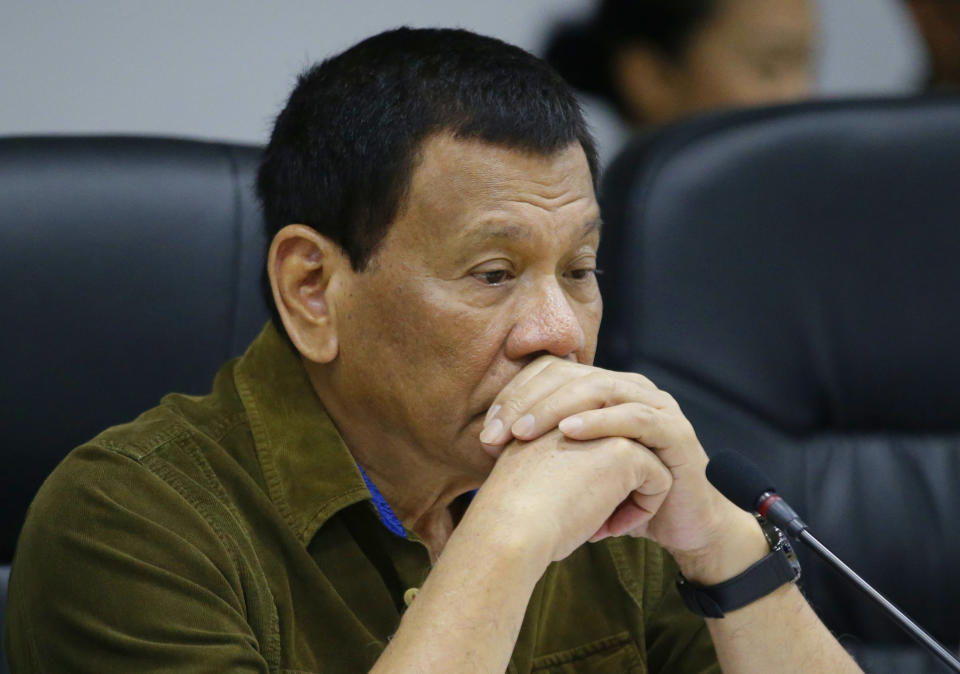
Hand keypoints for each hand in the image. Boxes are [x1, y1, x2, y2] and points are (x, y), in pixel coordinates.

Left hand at [478, 356, 745, 564]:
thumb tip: (487, 440)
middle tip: (498, 433)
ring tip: (524, 431)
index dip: (516, 395)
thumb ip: (544, 445)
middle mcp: (630, 388)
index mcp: (604, 389)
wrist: (680, 526)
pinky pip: (635, 418)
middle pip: (572, 376)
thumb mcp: (576, 466)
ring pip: (600, 389)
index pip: (552, 373)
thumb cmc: (621, 495)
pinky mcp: (676, 433)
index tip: (487, 430)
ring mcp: (657, 406)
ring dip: (557, 408)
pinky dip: (600, 422)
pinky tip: (569, 432)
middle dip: (529, 401)